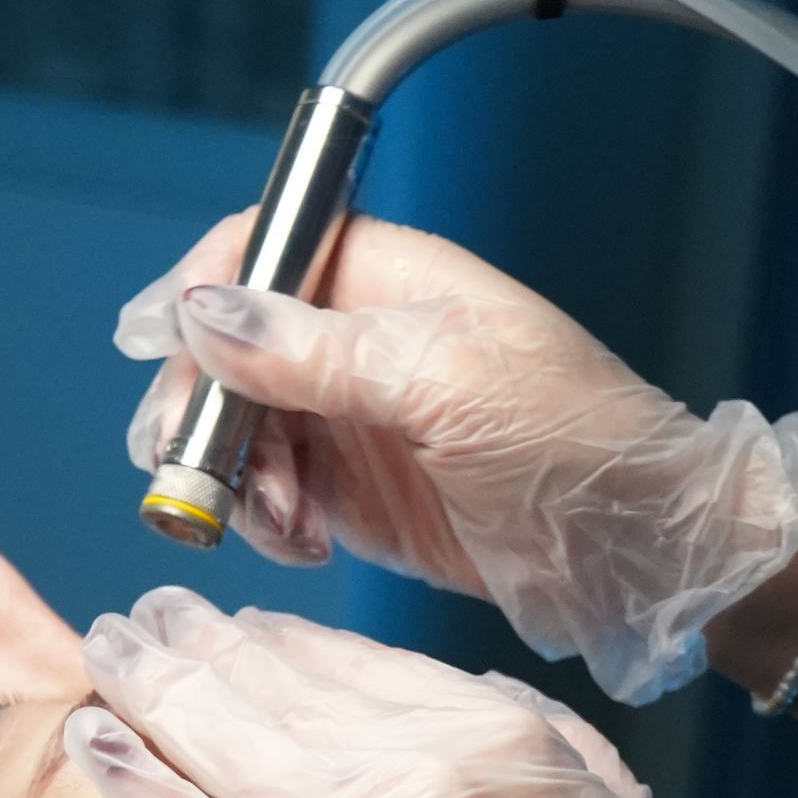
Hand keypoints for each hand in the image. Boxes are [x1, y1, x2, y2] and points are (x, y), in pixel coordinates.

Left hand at [67, 591, 765, 797]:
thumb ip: (522, 728)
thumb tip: (455, 689)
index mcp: (481, 730)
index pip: (347, 659)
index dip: (278, 637)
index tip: (239, 625)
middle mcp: (398, 767)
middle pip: (266, 681)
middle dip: (195, 641)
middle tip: (144, 615)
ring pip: (213, 737)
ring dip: (146, 686)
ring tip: (104, 648)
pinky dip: (131, 780)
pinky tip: (88, 736)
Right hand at [116, 211, 797, 704]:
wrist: (634, 552)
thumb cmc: (573, 444)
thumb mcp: (442, 382)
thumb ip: (315, 349)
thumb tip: (207, 312)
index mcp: (388, 276)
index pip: (264, 246)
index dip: (203, 288)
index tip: (163, 347)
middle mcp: (358, 340)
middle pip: (228, 346)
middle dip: (201, 404)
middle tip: (190, 463)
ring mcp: (352, 420)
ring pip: (238, 428)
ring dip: (235, 475)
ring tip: (282, 518)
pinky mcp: (354, 494)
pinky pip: (272, 495)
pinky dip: (268, 521)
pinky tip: (306, 541)